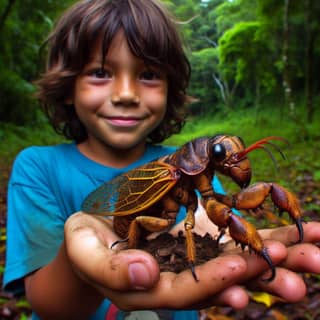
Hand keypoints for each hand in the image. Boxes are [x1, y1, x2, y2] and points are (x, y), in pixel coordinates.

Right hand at [64, 213, 319, 310]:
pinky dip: (266, 231)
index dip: (216, 282)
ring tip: (316, 250)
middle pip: (227, 282)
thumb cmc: (87, 244)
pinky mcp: (202, 233)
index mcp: (154, 287)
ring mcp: (196, 253)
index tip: (245, 270)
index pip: (189, 291)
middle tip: (303, 274)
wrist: (97, 230)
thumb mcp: (88, 254)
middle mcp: (182, 275)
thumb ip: (114, 269)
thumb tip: (147, 275)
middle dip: (265, 278)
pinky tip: (297, 229)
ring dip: (279, 256)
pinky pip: (237, 235)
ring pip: (240, 258)